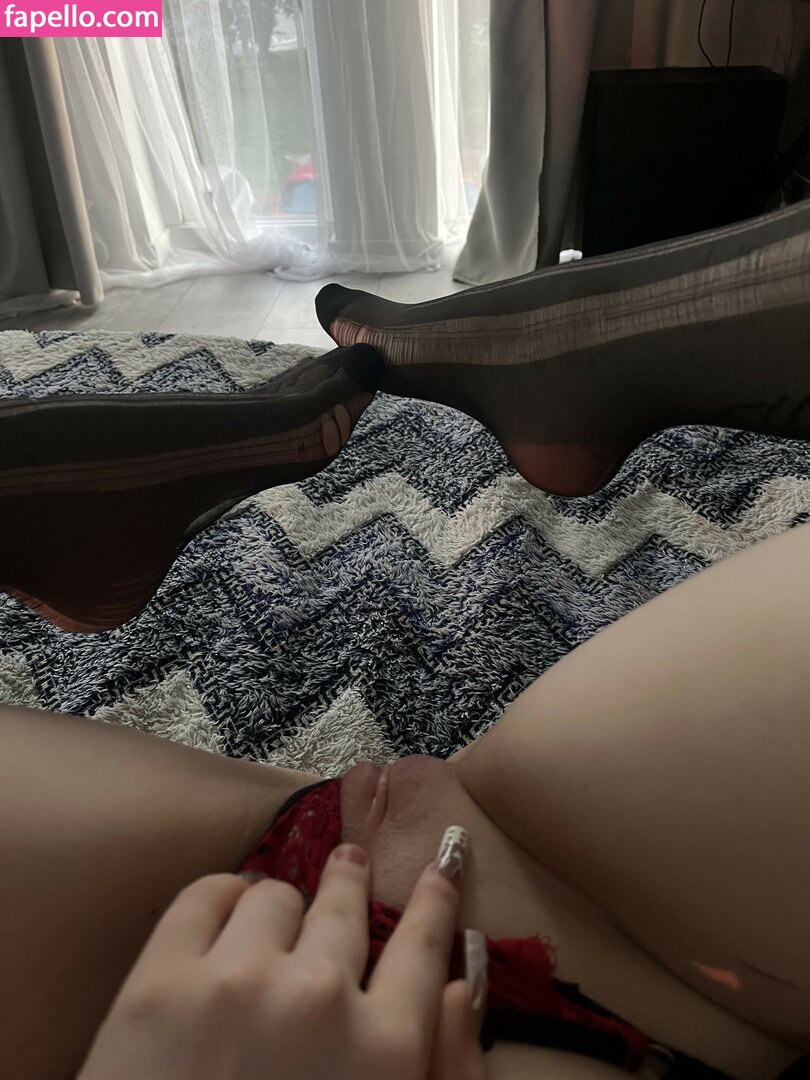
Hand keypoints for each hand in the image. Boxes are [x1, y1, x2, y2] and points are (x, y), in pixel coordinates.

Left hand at [76, 829, 488, 1079]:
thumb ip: (444, 1071)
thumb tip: (459, 990)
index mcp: (382, 1050)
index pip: (422, 947)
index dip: (434, 901)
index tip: (439, 865)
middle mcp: (318, 999)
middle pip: (344, 904)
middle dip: (349, 880)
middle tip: (348, 861)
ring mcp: (236, 983)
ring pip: (275, 895)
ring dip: (279, 911)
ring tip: (270, 928)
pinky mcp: (160, 980)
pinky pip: (206, 894)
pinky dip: (221, 897)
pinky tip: (224, 916)